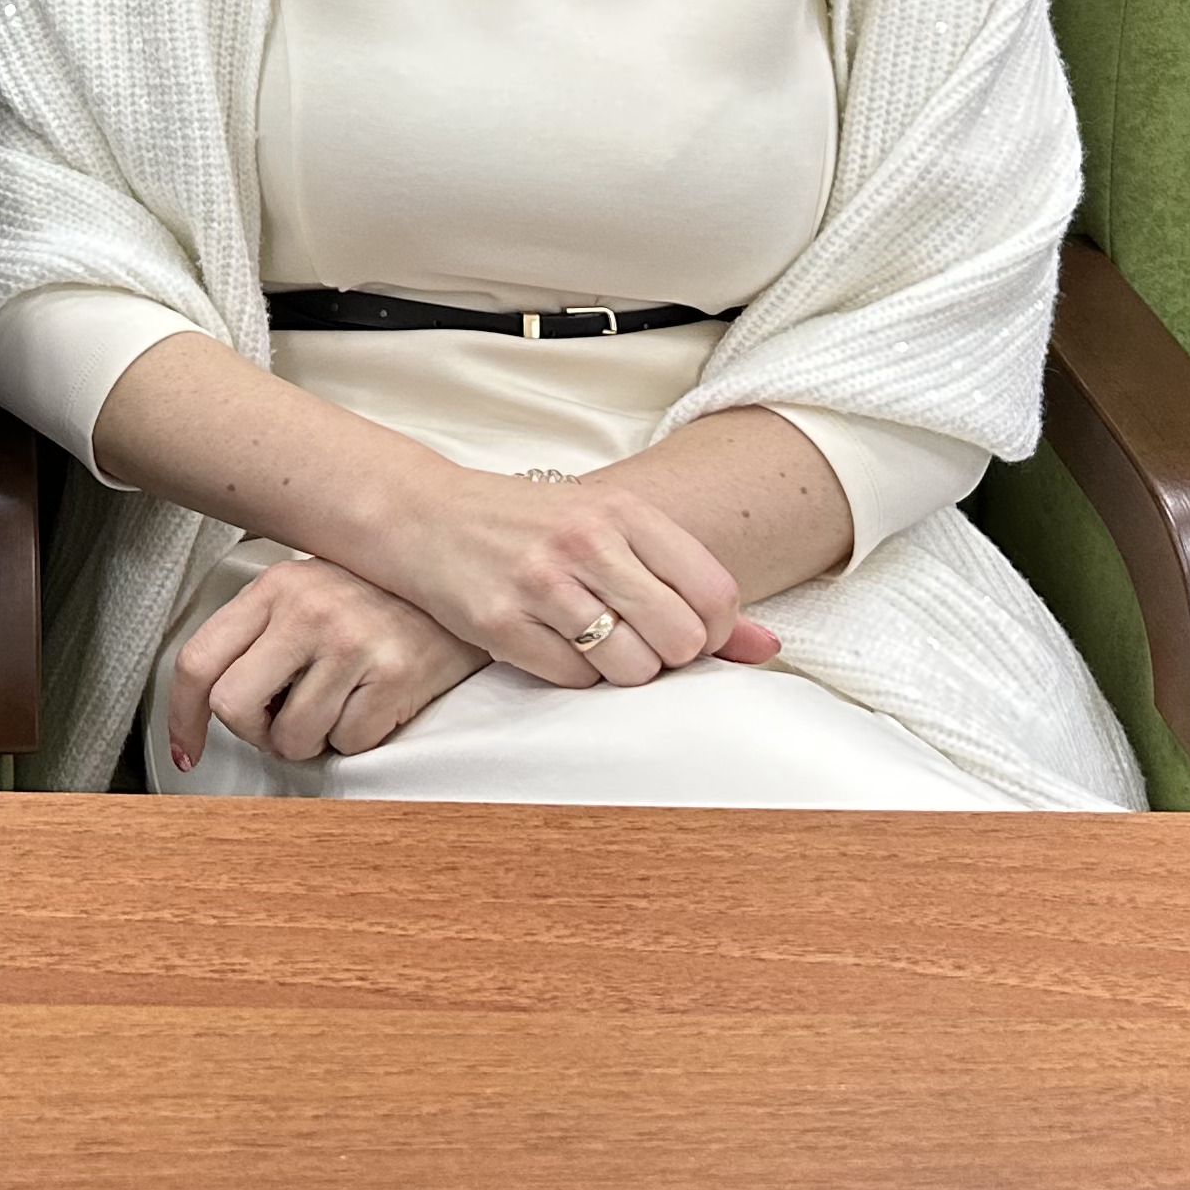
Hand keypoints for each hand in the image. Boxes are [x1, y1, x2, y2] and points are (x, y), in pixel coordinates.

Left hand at [164, 557, 488, 770]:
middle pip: (233, 706)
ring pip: (291, 737)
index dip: (183, 716)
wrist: (460, 579)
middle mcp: (306, 610)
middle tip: (282, 722)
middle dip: (255, 731)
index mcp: (274, 588)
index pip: (198, 660)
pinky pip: (348, 743)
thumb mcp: (306, 592)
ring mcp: (351, 641)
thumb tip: (210, 699)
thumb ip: (259, 633)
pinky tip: (373, 701)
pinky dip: (358, 737)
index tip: (188, 747)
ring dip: (312, 739)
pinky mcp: (393, 674)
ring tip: (338, 706)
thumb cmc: (377, 596)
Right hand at [395, 468, 782, 690]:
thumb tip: (768, 648)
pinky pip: (574, 679)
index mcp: (622, 511)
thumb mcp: (610, 528)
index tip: (683, 628)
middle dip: (669, 657)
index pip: (714, 594)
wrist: (422, 514)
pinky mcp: (500, 621)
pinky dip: (573, 674)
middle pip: (680, 639)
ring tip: (592, 641)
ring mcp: (540, 582)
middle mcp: (585, 542)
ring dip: (621, 669)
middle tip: (638, 640)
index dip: (712, 631)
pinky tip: (552, 642)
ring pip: (631, 668)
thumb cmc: (528, 524)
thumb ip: (688, 583)